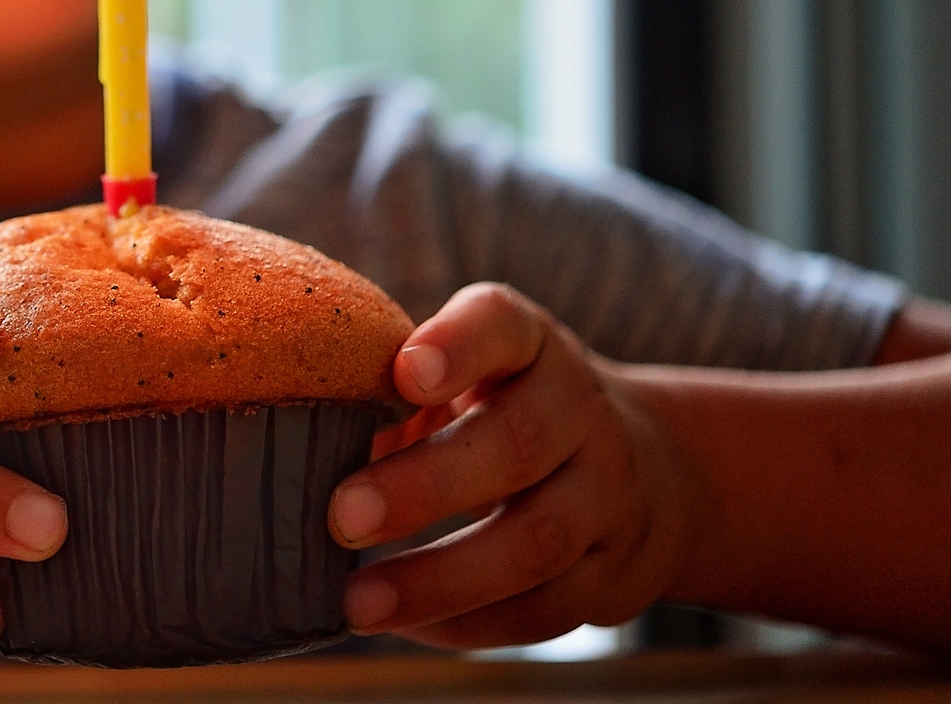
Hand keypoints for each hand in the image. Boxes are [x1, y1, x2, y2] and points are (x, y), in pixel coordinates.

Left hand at [326, 283, 694, 648]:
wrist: (648, 468)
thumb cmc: (507, 412)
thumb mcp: (467, 375)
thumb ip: (394, 393)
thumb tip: (301, 441)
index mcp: (532, 347)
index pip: (504, 325)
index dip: (458, 345)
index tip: (402, 372)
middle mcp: (581, 413)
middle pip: (517, 444)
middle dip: (425, 485)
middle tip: (342, 517)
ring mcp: (608, 496)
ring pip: (536, 542)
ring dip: (440, 579)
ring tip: (357, 601)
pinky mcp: (615, 573)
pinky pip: (545, 609)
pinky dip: (470, 624)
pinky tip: (407, 625)